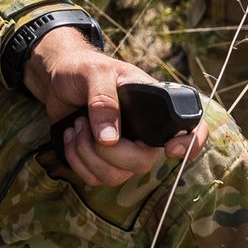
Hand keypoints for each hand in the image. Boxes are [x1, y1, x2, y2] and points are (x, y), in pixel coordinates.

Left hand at [23, 26, 208, 187]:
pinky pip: (94, 178)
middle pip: (142, 163)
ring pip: (115, 177)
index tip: (170, 149)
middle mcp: (143, 132)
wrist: (57, 77)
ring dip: (87, 154)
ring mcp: (123, 150)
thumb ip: (104, 99)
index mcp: (153, 105)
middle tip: (86, 123)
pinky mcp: (101, 161)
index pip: (190, 128)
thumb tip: (110, 139)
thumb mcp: (94, 72)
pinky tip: (70, 135)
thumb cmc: (81, 68)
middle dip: (109, 151)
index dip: (190, 144)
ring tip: (77, 125)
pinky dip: (76, 160)